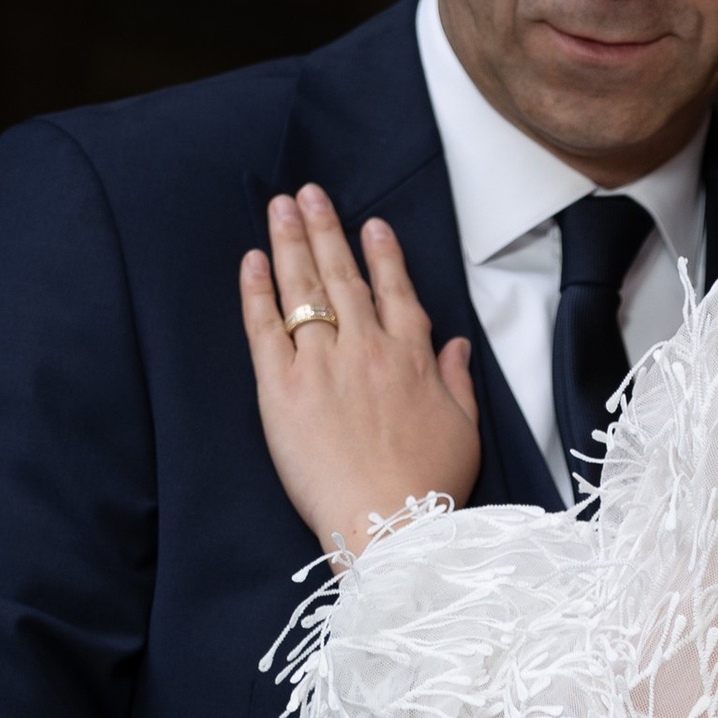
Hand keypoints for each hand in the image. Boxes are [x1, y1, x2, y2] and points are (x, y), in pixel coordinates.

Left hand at [241, 184, 479, 557]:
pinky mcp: (282, 389)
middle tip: (310, 194)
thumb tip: (457, 345)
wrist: (391, 523)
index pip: (395, 290)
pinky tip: (252, 261)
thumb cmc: (431, 485)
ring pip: (304, 290)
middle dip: (326, 230)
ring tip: (281, 208)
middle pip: (342, 277)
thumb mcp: (465, 428)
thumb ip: (457, 379)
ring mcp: (321, 365)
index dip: (382, 255)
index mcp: (412, 356)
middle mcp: (366, 348)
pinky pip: (265, 328)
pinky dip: (257, 291)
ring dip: (291, 243)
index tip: (371, 225)